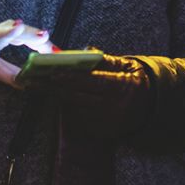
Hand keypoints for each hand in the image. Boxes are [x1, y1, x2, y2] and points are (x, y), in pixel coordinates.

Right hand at [0, 19, 51, 85]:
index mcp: (3, 37)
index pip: (24, 35)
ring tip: (17, 29)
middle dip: (28, 31)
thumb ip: (14, 74)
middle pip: (12, 28)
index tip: (54, 50)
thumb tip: (30, 83)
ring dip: (5, 30)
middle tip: (44, 35)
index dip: (38, 41)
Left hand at [22, 53, 153, 139]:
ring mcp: (109, 123)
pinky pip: (81, 120)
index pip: (91, 81)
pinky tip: (59, 99)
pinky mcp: (104, 134)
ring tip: (39, 86)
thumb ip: (104, 59)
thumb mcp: (126, 64)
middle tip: (32, 81)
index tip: (49, 72)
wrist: (152, 106)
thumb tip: (83, 51)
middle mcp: (115, 107)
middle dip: (53, 88)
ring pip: (76, 109)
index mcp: (121, 86)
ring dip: (58, 98)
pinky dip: (69, 109)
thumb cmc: (135, 80)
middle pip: (77, 97)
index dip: (69, 77)